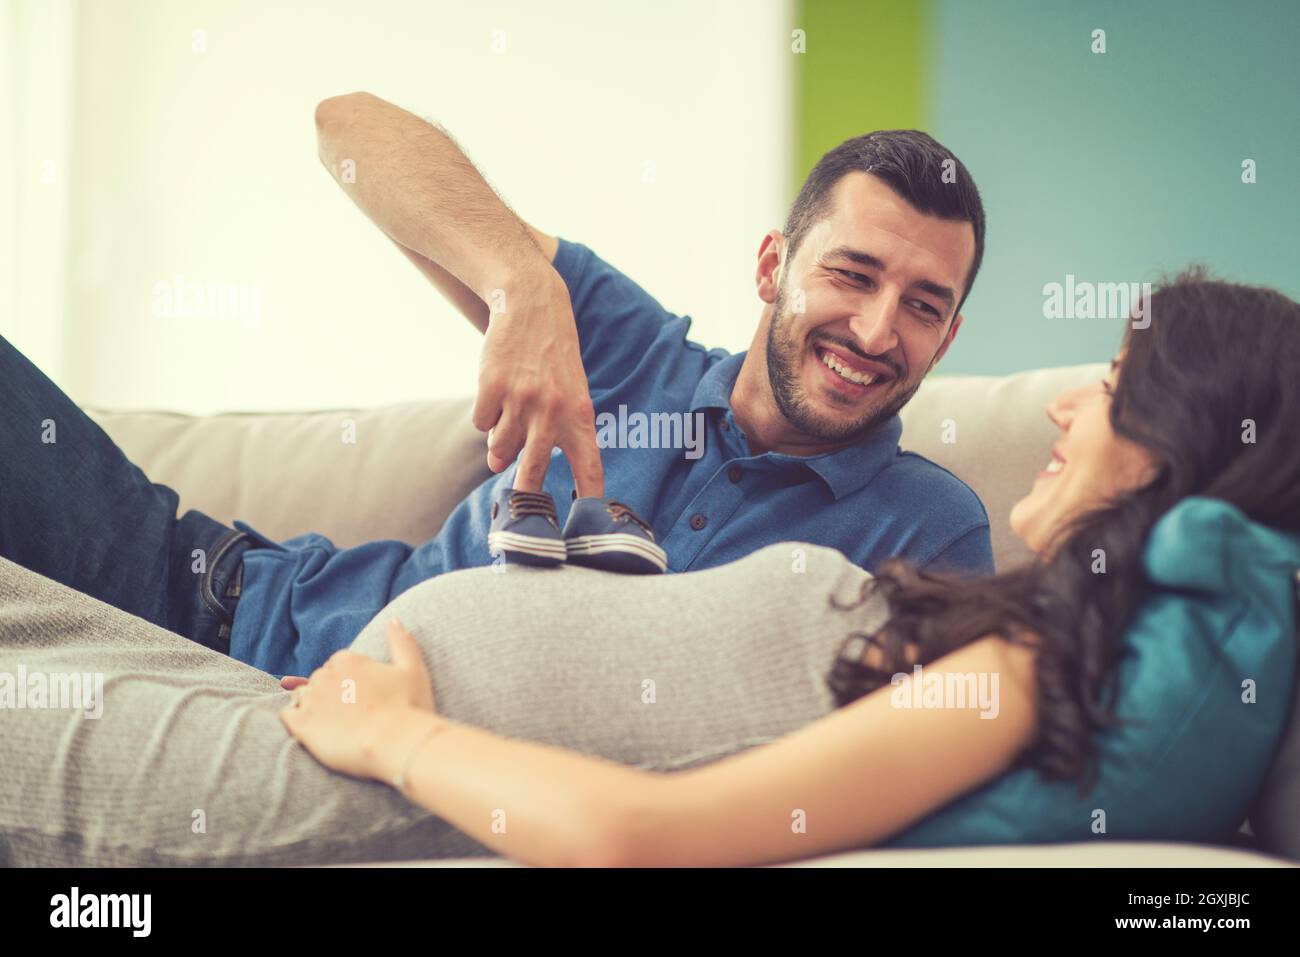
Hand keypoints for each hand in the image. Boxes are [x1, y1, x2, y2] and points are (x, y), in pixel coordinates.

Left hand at [278, 619, 437, 779]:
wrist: (395, 743)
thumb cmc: (408, 707)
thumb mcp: (413, 669)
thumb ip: (401, 642)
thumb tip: (393, 619)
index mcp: (349, 660)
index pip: (338, 664)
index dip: (349, 680)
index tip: (361, 696)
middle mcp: (325, 675)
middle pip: (319, 679)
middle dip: (330, 693)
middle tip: (349, 713)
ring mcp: (311, 699)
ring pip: (302, 695)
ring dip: (312, 705)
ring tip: (330, 723)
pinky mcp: (301, 723)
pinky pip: (287, 714)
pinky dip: (295, 719)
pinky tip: (312, 730)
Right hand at [473, 270, 604, 495]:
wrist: (532, 305)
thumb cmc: (553, 356)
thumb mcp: (570, 391)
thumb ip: (548, 432)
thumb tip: (501, 464)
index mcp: (580, 415)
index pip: (589, 466)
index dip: (590, 496)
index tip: (591, 522)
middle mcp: (552, 411)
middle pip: (532, 470)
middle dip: (525, 495)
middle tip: (518, 510)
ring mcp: (521, 400)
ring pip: (499, 447)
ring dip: (498, 443)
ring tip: (508, 416)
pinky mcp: (492, 387)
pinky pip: (480, 423)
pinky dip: (484, 415)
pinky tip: (496, 392)